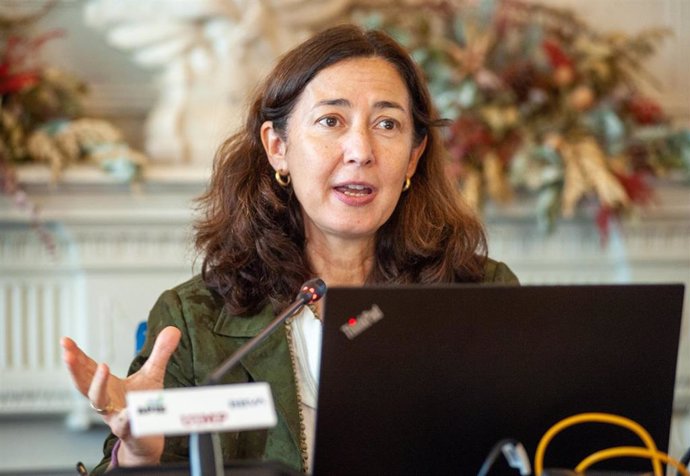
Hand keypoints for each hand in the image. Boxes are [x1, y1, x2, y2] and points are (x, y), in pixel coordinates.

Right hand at [61, 326, 181, 464]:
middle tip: (68, 354)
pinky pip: (125, 424)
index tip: (65, 341)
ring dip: (98, 385)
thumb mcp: (153, 374)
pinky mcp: (129, 430)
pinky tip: (129, 411)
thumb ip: (160, 353)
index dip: (76, 355)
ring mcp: (114, 415)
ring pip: (99, 402)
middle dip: (75, 369)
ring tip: (102, 366)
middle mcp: (105, 401)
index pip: (87, 368)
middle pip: (84, 384)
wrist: (149, 435)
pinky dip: (126, 417)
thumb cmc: (144, 404)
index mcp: (107, 386)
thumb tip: (172, 329)